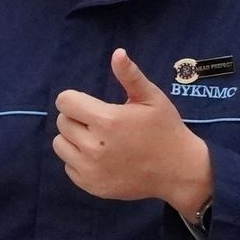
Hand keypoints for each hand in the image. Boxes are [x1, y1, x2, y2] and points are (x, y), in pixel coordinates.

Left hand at [53, 49, 209, 215]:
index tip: (89, 104)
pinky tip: (100, 157)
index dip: (75, 99)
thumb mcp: (152, 98)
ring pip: (60, 145)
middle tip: (99, 122)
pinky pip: (69, 167)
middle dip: (77, 118)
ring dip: (73, 139)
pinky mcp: (92, 186)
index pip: (65, 102)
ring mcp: (91, 169)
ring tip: (96, 139)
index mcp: (107, 120)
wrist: (178, 170)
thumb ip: (130, 76)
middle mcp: (94, 146)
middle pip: (62, 122)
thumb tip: (117, 53)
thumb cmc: (166, 129)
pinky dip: (79, 160)